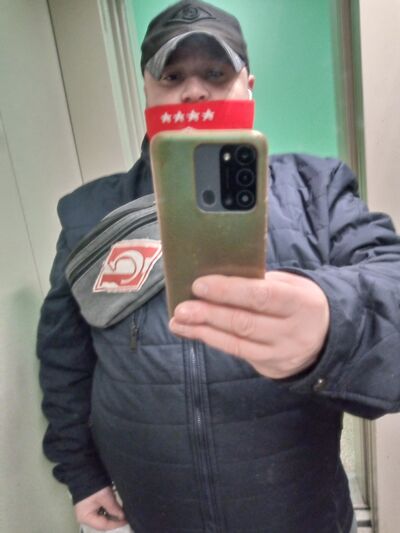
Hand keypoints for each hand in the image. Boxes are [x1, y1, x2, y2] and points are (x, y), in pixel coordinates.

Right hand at [74, 486, 127, 529]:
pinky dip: (108, 509)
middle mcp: (85, 518)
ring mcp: (87, 511)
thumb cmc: (94, 486)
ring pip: (102, 517)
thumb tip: (123, 516)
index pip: (103, 525)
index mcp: (86, 518)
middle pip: (102, 523)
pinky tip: (115, 506)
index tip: (127, 520)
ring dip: (112, 514)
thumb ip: (114, 508)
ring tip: (122, 512)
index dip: (116, 524)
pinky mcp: (90, 505)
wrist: (85, 471)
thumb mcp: (106, 497)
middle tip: (126, 517)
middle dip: (114, 520)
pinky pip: (101, 511)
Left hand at [169, 271, 329, 378]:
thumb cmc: (299, 302)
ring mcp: (282, 353)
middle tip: (181, 307)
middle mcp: (293, 331)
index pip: (262, 296)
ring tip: (178, 321)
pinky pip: (238, 353)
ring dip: (203, 330)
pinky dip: (213, 340)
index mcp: (302, 302)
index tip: (199, 285)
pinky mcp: (271, 368)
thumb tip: (218, 277)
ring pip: (237, 342)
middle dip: (209, 314)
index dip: (229, 291)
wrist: (327, 338)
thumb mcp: (291, 285)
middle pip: (245, 322)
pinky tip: (194, 331)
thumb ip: (261, 281)